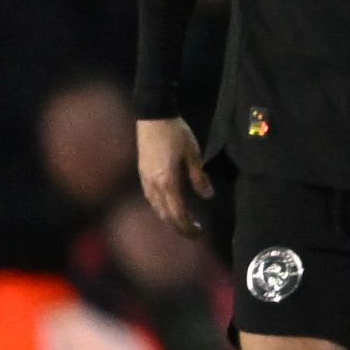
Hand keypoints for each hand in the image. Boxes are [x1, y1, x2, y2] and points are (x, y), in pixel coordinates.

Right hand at [136, 118, 211, 238]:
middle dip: (179, 227)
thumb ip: (199, 177)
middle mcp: (153, 185)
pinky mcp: (142, 175)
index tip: (199, 232)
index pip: (177, 213)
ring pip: (156, 208)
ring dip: (170, 219)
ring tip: (184, 223)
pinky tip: (169, 208)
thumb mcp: (193, 154)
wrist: (153, 117)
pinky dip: (161, 209)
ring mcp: (145, 180)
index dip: (187, 226)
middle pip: (165, 215)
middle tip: (194, 233)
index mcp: (167, 182)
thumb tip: (207, 196)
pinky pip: (151, 199)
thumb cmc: (176, 133)